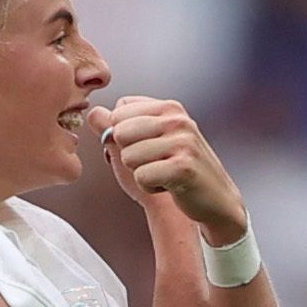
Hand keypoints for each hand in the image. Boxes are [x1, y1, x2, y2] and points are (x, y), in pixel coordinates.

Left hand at [86, 96, 246, 243]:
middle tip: (154, 163)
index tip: (147, 147)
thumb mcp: (146, 143)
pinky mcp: (183, 167)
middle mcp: (177, 119)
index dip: (123, 137)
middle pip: (119, 133)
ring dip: (140, 173)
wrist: (214, 200)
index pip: (118, 112)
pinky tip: (168, 186)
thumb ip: (117, 127)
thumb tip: (93, 113)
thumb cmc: (174, 171)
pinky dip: (149, 187)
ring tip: (163, 174)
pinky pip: (141, 176)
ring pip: (128, 156)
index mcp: (168, 107)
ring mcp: (183, 142)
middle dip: (129, 156)